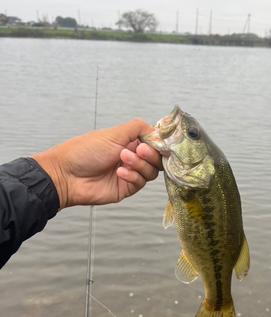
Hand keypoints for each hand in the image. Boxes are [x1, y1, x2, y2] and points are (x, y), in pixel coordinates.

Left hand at [31, 118, 160, 208]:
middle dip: (151, 155)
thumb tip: (156, 130)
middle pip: (156, 159)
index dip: (157, 143)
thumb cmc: (84, 151)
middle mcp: (131, 157)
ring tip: (123, 160)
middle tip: (140, 151)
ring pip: (150, 172)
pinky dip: (132, 176)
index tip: (156, 142)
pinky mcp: (126, 189)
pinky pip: (140, 183)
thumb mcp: (113, 133)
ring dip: (139, 165)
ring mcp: (129, 174)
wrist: (67, 175)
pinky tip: (119, 173)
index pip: (153, 143)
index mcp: (128, 142)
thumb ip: (137, 128)